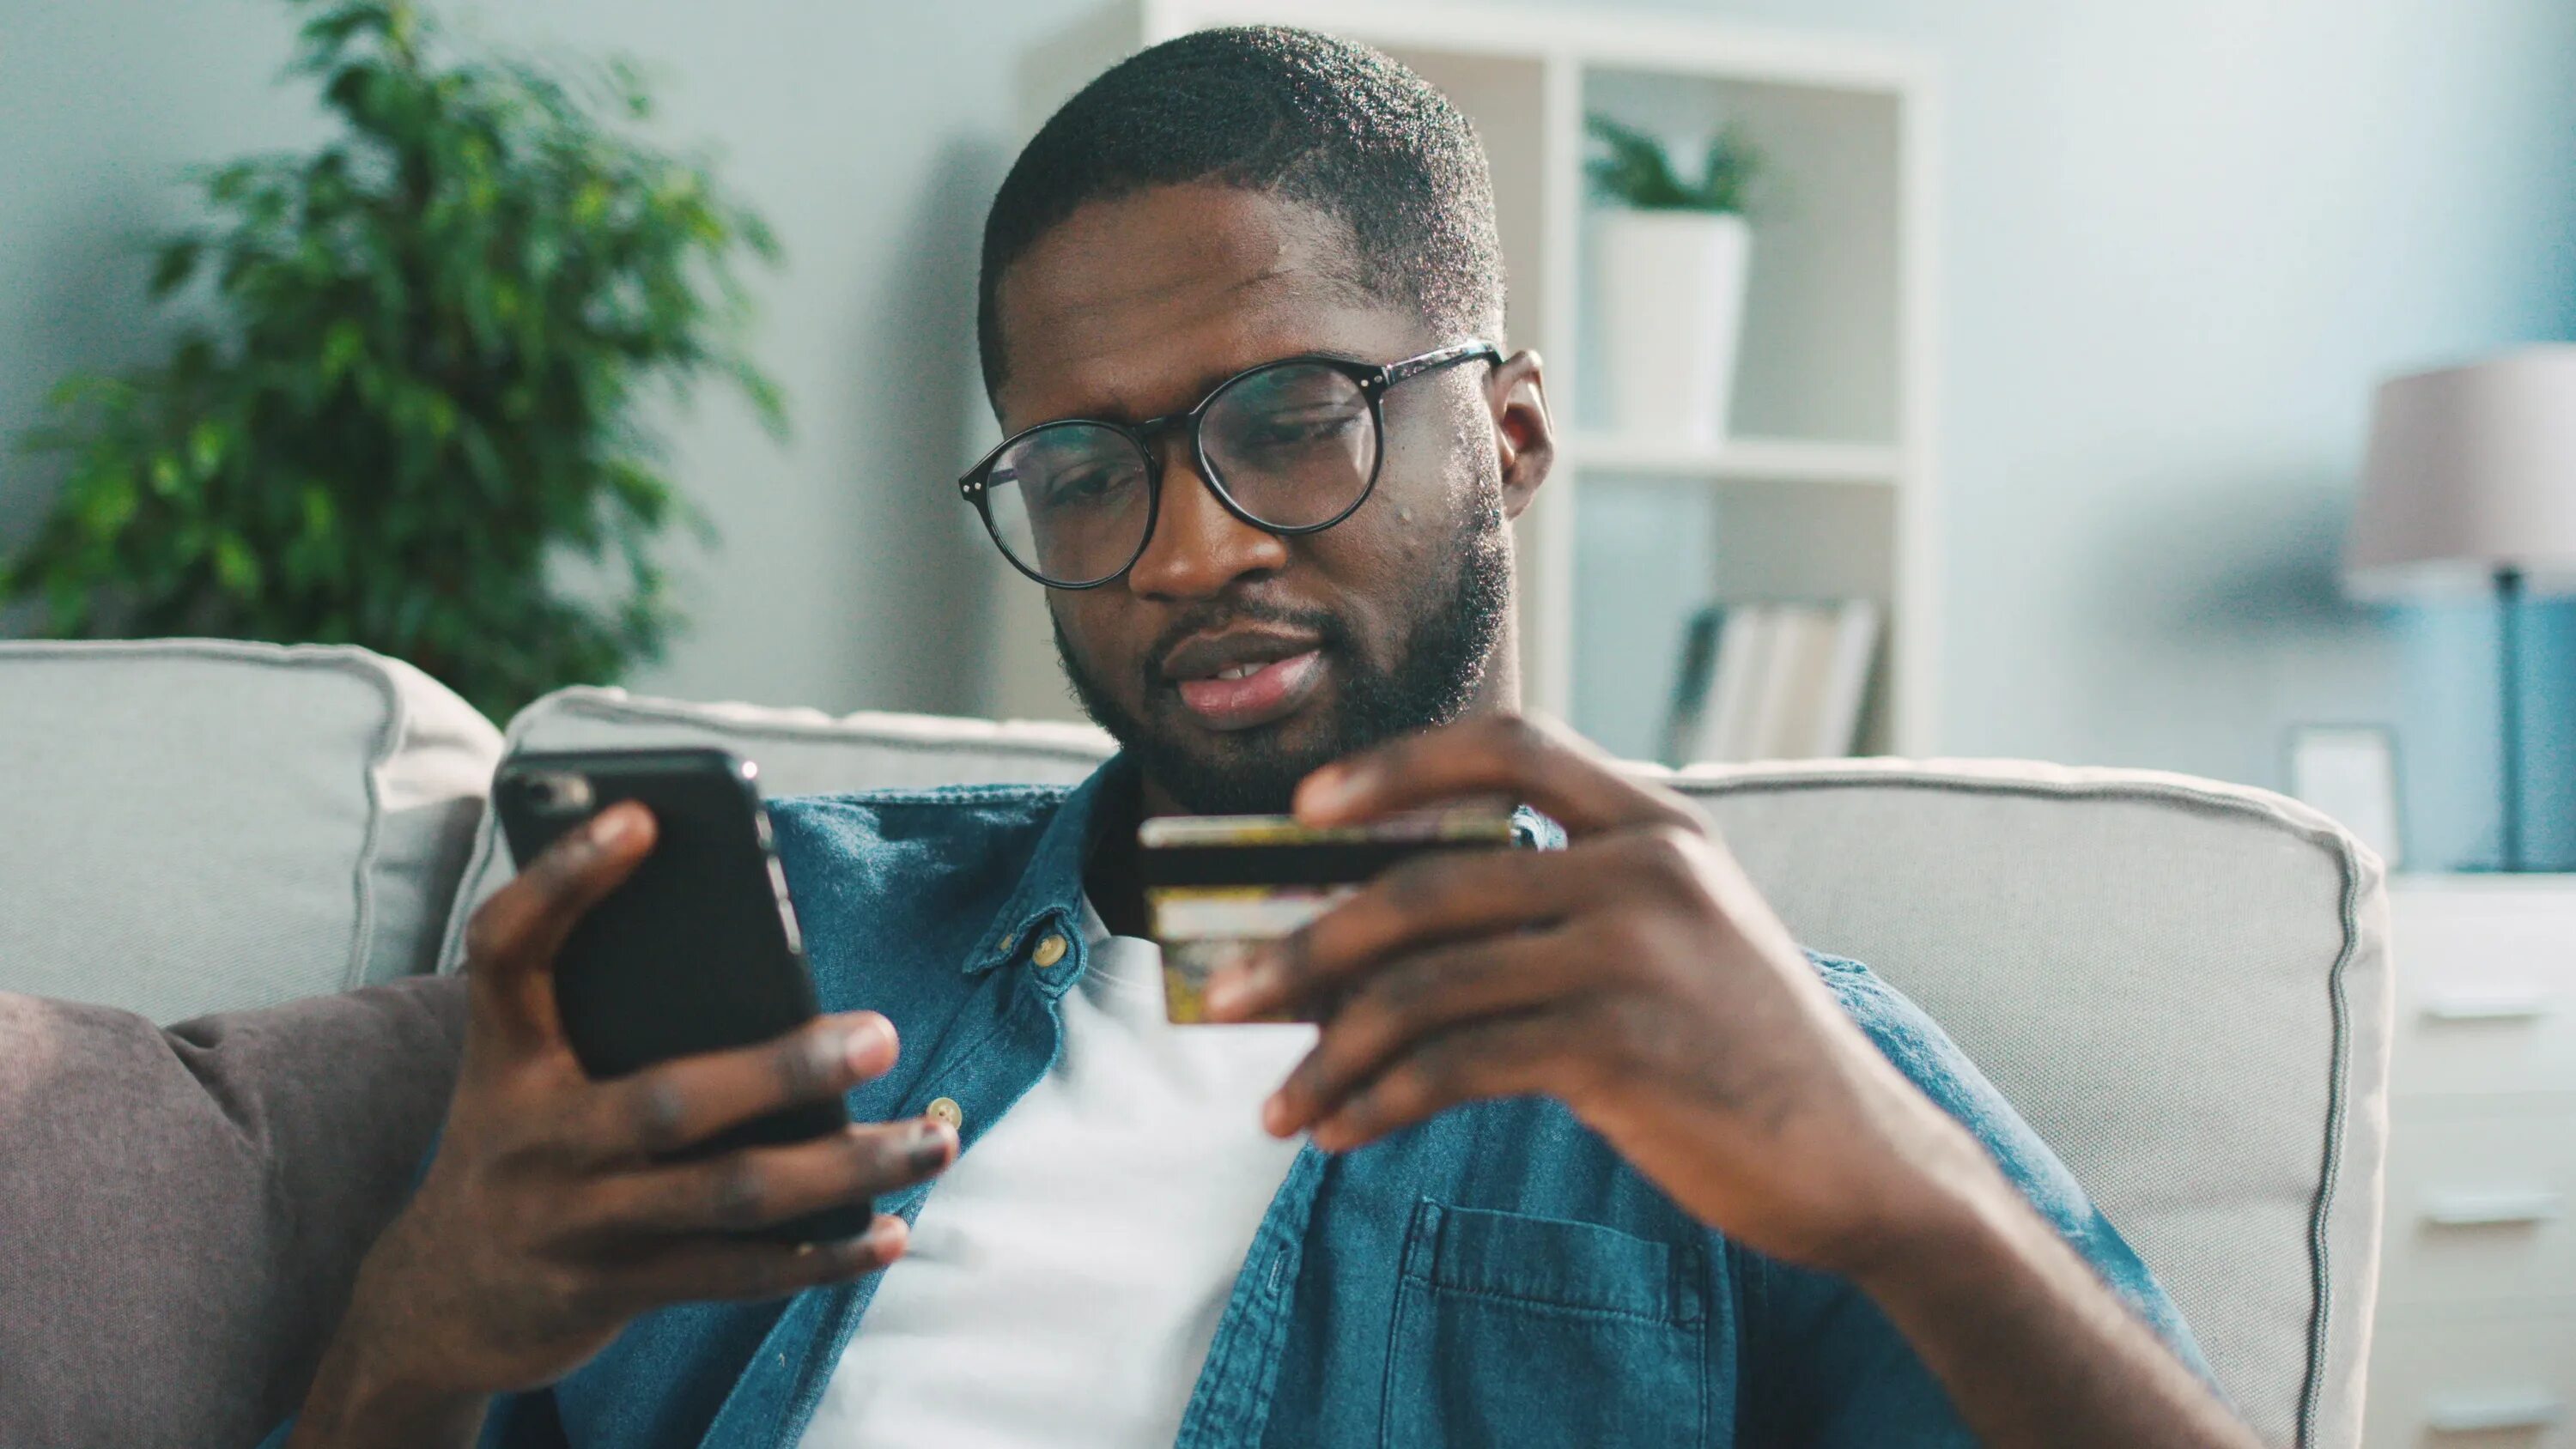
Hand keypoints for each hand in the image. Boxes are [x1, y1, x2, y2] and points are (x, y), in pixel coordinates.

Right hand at [294, 803, 954, 1438]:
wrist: (437, 1303)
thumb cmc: (523, 1146)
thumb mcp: (528, 1073)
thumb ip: (607, 1017)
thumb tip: (769, 968)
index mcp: (506, 1053)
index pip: (511, 950)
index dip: (566, 881)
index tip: (644, 817)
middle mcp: (534, 1136)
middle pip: (671, 1098)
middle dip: (786, 1069)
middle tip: (883, 1035)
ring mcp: (575, 1221)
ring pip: (729, 1194)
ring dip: (846, 1168)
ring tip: (934, 1138)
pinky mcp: (615, 1289)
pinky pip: (736, 1272)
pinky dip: (822, 1254)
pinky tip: (891, 1230)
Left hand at [1200, 714, 1994, 1275]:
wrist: (1857, 1159)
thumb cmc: (1738, 1050)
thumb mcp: (1676, 936)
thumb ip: (1563, 901)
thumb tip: (1377, 923)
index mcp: (1657, 824)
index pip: (1509, 745)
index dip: (1396, 766)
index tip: (1307, 807)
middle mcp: (1645, 871)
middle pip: (1425, 884)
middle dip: (1306, 943)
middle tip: (1225, 993)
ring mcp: (1633, 957)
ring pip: (1424, 985)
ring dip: (1327, 1050)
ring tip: (1277, 1104)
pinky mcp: (1619, 1050)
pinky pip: (1455, 1066)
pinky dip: (1379, 1104)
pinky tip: (1341, 1135)